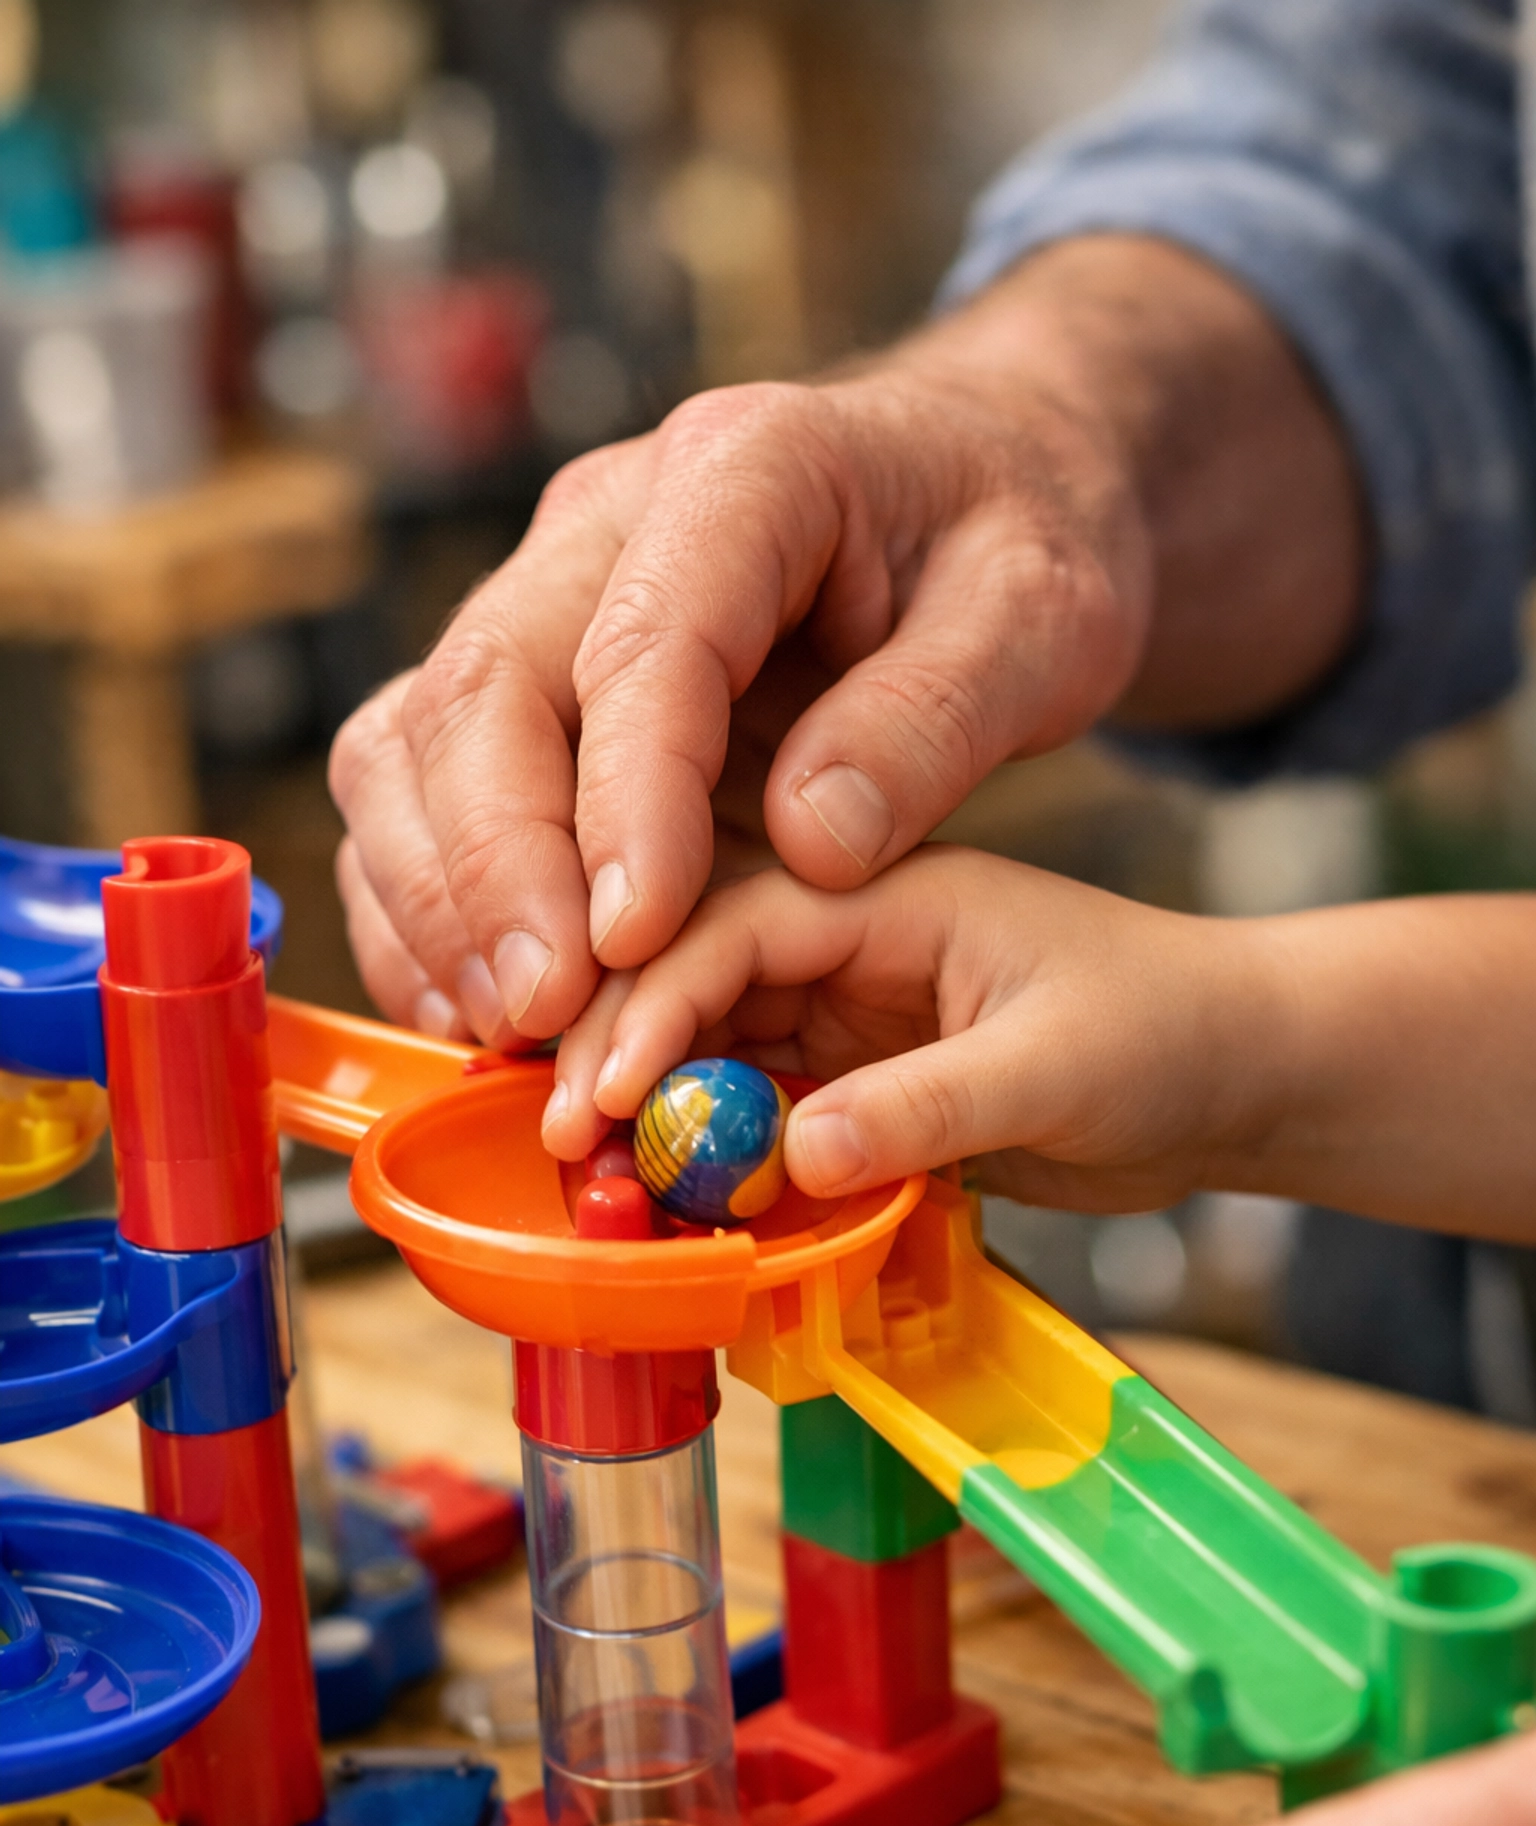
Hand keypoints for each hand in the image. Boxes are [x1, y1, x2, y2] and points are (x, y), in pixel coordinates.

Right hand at [328, 237, 1361, 1047]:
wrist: (974, 492)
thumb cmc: (1014, 547)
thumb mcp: (1040, 622)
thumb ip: (934, 719)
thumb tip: (812, 841)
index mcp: (749, 472)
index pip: (645, 642)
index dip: (624, 798)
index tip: (635, 937)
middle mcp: (607, 524)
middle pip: (484, 689)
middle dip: (494, 872)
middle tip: (545, 1016)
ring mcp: (547, 602)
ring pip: (412, 741)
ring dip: (438, 902)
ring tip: (509, 1032)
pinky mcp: (526, 687)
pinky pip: (418, 792)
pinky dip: (427, 909)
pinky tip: (480, 1010)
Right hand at [541, 848, 1272, 1210]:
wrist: (1237, 1078)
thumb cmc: (1171, 1035)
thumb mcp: (1059, 1065)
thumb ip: (931, 1104)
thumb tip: (794, 1152)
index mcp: (890, 890)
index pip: (734, 921)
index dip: (654, 999)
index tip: (599, 1088)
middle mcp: (846, 939)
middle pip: (690, 976)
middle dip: (616, 1047)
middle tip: (559, 1139)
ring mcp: (842, 1009)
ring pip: (706, 1046)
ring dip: (645, 1105)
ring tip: (586, 1179)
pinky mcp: (850, 1077)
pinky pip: (749, 1108)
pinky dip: (704, 1151)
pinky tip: (661, 1199)